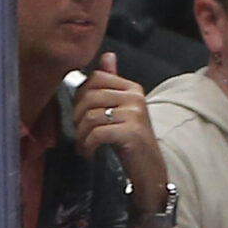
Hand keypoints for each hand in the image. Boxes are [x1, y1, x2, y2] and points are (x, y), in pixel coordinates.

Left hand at [71, 53, 166, 194]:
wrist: (150, 171)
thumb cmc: (132, 142)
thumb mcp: (122, 110)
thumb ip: (112, 85)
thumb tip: (107, 55)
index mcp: (132, 88)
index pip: (96, 78)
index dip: (81, 95)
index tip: (80, 114)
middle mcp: (135, 97)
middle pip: (90, 96)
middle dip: (77, 117)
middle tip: (79, 133)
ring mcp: (135, 114)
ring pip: (91, 116)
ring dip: (80, 135)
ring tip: (83, 145)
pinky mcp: (132, 132)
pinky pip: (97, 133)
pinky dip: (87, 145)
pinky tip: (88, 152)